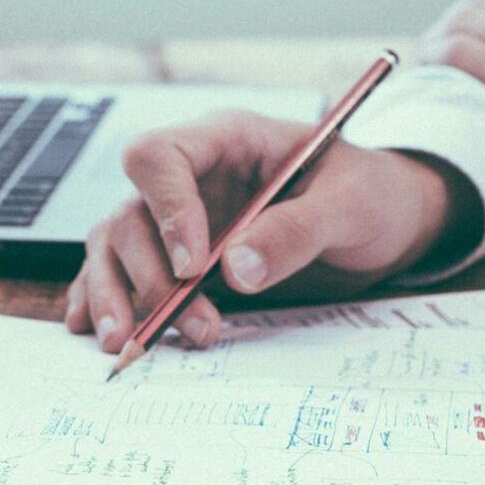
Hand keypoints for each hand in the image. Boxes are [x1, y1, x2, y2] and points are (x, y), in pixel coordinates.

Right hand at [66, 110, 477, 350]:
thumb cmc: (371, 194)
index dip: (166, 210)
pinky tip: (96, 330)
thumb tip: (236, 270)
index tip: (194, 266)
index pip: (160, 157)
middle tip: (193, 325)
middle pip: (131, 214)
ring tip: (127, 344)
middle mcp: (191, 177)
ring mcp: (180, 218)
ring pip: (116, 246)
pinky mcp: (179, 257)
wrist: (387, 222)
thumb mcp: (350, 204)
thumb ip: (296, 230)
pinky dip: (105, 300)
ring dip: (118, 295)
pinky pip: (123, 272)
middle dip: (151, 276)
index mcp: (226, 140)